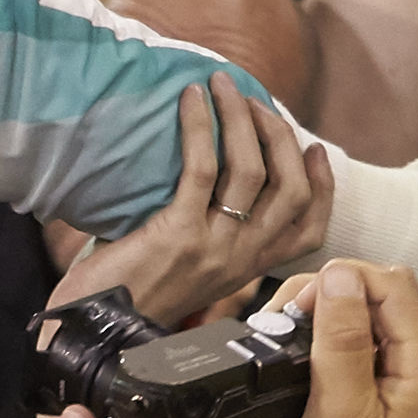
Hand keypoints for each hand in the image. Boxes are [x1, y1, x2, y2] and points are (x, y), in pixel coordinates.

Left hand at [47, 87, 329, 338]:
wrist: (95, 332)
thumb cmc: (132, 293)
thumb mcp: (191, 268)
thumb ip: (213, 235)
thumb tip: (213, 179)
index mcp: (249, 268)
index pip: (311, 229)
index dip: (322, 186)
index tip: (314, 149)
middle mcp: (241, 258)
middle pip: (291, 189)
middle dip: (280, 135)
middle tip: (256, 101)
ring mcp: (214, 247)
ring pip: (252, 171)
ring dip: (242, 118)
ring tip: (224, 86)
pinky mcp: (179, 235)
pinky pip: (202, 168)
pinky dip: (200, 126)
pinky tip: (191, 99)